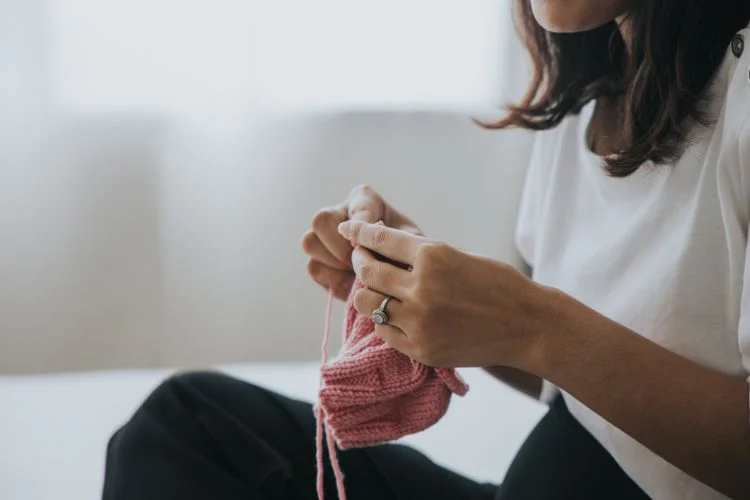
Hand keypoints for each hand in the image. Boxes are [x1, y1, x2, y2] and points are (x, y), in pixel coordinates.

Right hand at [301, 184, 423, 300]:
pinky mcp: (318, 262)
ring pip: (310, 242)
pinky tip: (351, 282)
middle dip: (340, 246)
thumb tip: (358, 244)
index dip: (360, 225)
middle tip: (360, 261)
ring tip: (356, 272)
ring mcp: (324, 238)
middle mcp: (339, 213)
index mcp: (364, 200)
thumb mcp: (412, 243)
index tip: (366, 243)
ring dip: (334, 261)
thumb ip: (394, 238)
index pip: (356, 206)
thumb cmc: (410, 254)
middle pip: (321, 219)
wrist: (403, 281)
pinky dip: (333, 278)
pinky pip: (314, 267)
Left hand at [337, 220, 555, 369]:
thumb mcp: (460, 256)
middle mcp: (421, 287)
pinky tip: (395, 314)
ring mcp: (419, 321)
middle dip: (360, 262)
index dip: (358, 232)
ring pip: (367, 303)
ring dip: (368, 293)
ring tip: (378, 290)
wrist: (528, 326)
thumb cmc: (498, 285)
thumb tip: (381, 248)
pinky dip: (384, 321)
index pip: (379, 239)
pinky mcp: (421, 348)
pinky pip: (383, 331)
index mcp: (433, 256)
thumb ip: (422, 256)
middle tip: (361, 260)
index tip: (347, 229)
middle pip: (368, 271)